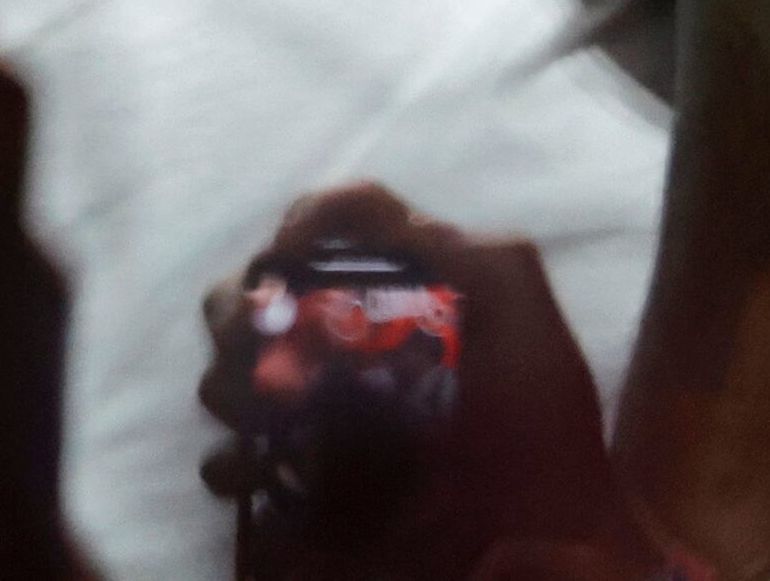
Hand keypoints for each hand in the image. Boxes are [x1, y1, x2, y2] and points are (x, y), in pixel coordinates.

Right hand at [192, 183, 638, 580]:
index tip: (292, 252)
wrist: (539, 559)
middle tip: (258, 337)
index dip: (306, 222)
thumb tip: (368, 222)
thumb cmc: (541, 447)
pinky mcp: (299, 492)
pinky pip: (231, 464)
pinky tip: (252, 469)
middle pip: (257, 295)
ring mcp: (318, 424)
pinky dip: (228, 463)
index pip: (333, 233)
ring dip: (228, 384)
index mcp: (396, 305)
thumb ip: (477, 258)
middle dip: (240, 309)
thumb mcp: (529, 333)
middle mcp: (347, 353)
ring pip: (229, 373)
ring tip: (258, 414)